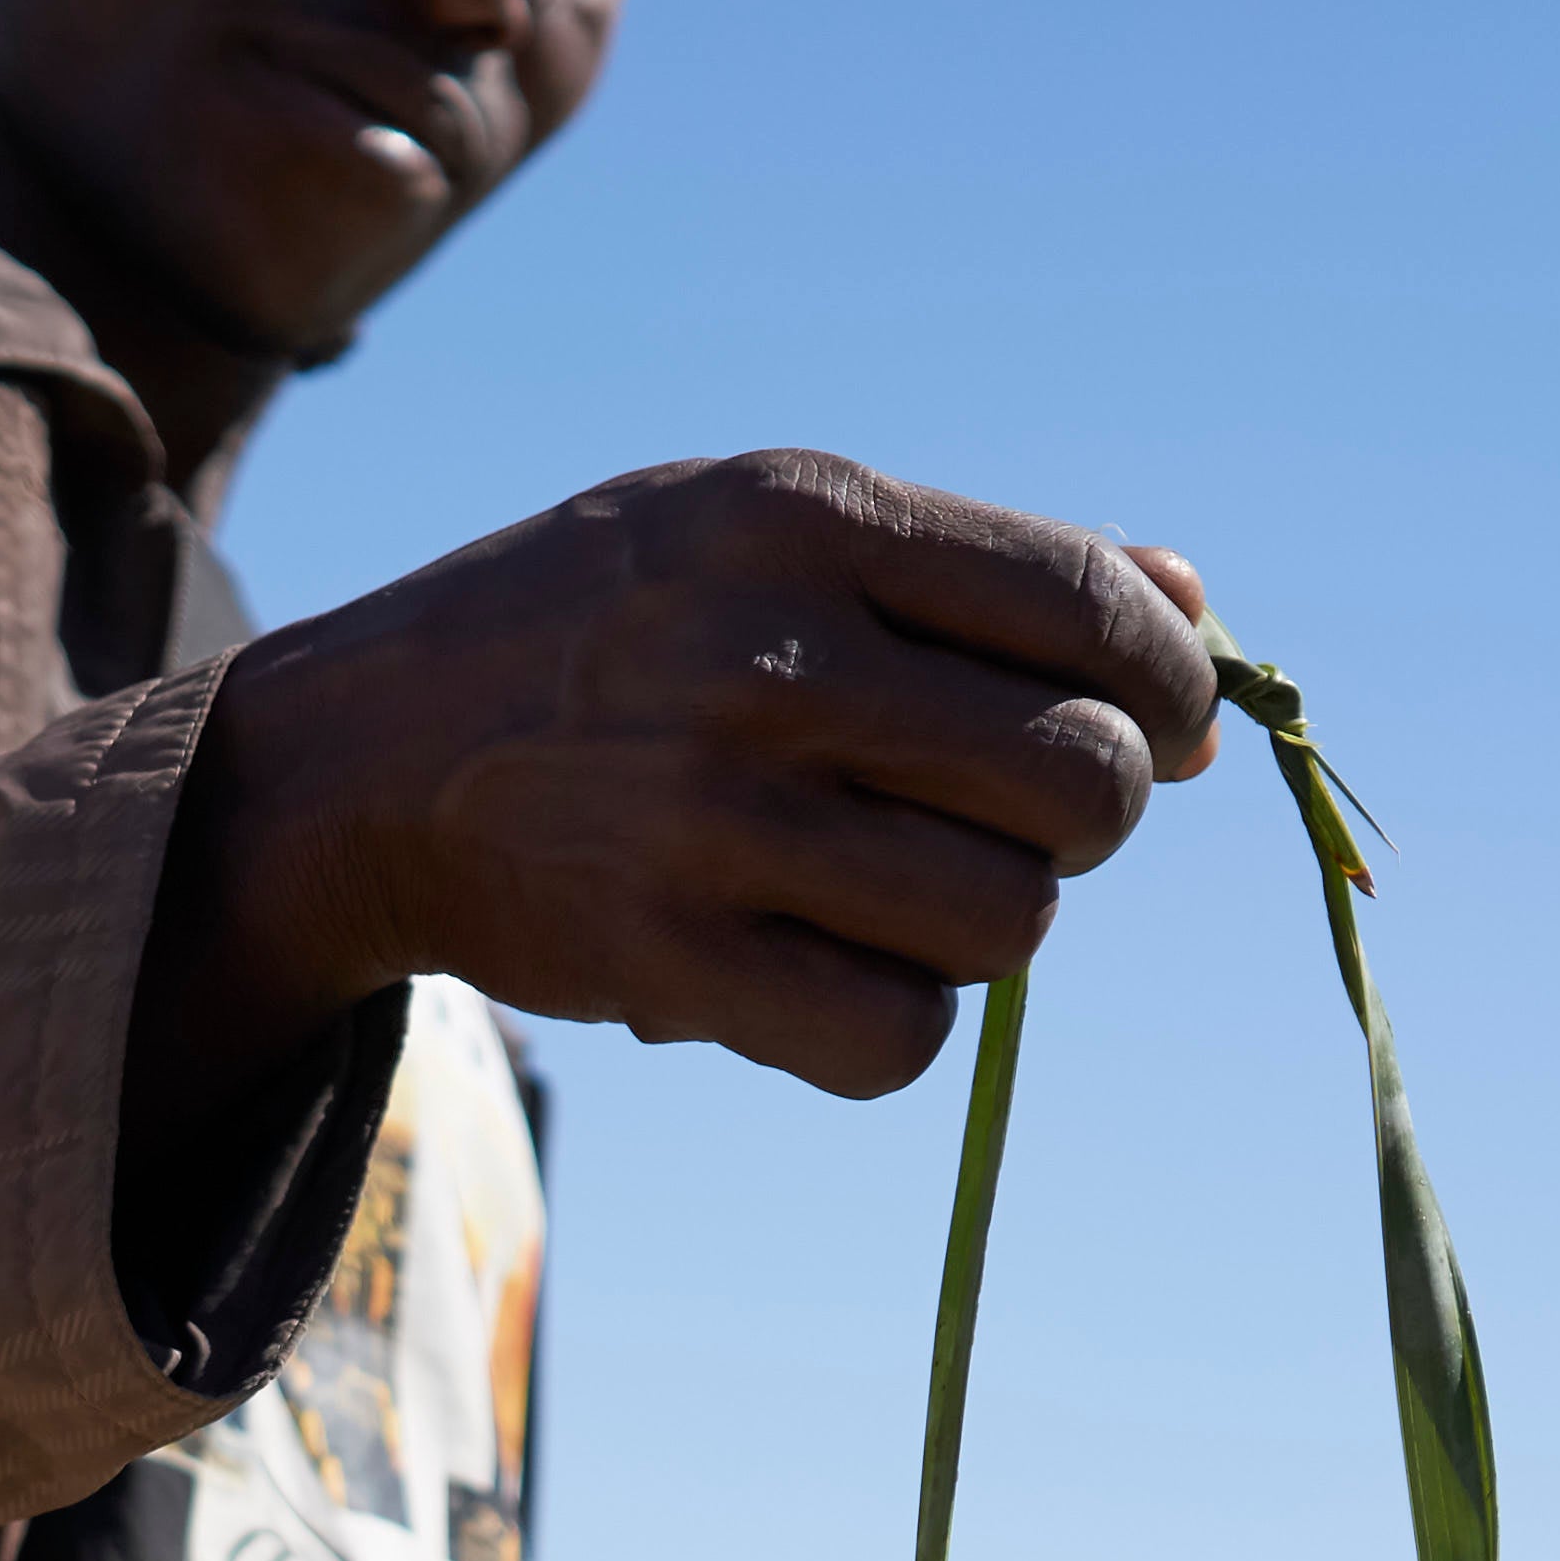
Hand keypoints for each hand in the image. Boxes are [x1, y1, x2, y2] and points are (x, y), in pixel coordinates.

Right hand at [137, 452, 1219, 1144]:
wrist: (356, 760)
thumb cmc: (607, 630)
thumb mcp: (765, 530)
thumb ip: (980, 569)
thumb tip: (1203, 626)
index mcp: (803, 519)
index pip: (1093, 612)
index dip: (1168, 691)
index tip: (1151, 725)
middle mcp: (764, 660)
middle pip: (1084, 787)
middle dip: (1082, 818)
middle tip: (999, 814)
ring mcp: (712, 821)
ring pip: (1009, 924)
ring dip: (987, 925)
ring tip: (899, 887)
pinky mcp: (668, 965)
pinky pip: (900, 1041)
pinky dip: (896, 1024)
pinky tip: (828, 968)